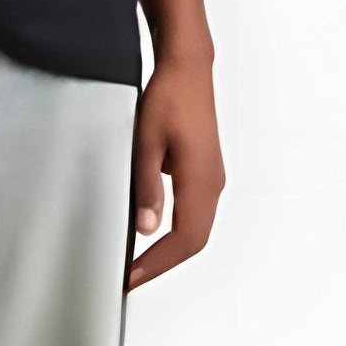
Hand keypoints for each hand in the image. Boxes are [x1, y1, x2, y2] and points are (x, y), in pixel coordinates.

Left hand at [124, 52, 225, 292]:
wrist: (188, 67)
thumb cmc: (170, 95)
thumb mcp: (147, 141)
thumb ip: (146, 186)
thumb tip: (146, 227)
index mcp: (201, 181)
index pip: (184, 240)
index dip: (157, 264)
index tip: (132, 277)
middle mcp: (212, 184)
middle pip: (194, 241)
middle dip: (163, 263)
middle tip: (132, 277)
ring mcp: (212, 178)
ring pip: (196, 227)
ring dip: (170, 248)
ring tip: (139, 260)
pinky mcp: (205, 170)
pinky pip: (194, 211)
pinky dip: (175, 229)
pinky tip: (151, 227)